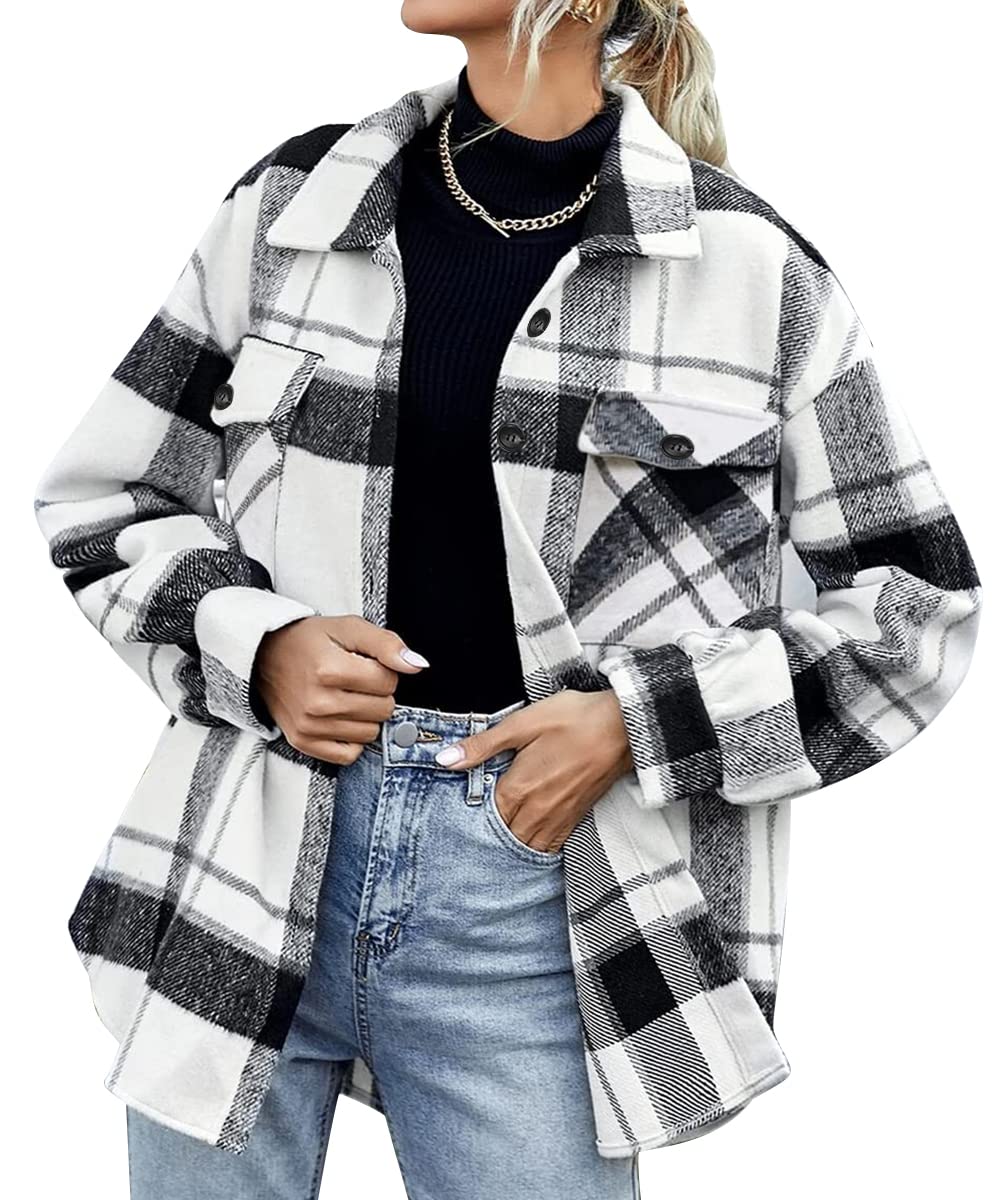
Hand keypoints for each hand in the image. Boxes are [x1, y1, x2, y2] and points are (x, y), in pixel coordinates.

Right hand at [253, 615, 428, 763]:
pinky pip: (350, 755)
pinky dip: (352, 739)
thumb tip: (417, 665)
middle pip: (384, 709)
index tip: (363, 663)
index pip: (388, 681)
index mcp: (330, 669)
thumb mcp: (349, 628)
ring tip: (345, 696)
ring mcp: (309, 726)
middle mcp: (318, 702)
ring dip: (366, 715)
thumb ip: (387, 644)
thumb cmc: (310, 641)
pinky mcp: (303, 743)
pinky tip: (341, 718)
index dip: (383, 670)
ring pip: (371, 733)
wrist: (263, 657)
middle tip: (354, 680)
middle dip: (377, 693)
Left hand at [434, 690, 633, 854]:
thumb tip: (444, 760)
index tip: (457, 811)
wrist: (624, 728)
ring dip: (509, 843)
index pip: (483, 817)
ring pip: (525, 847)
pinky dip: (534, 846)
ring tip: (498, 834)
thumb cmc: (574, 719)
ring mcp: (558, 819)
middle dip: (487, 834)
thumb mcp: (522, 723)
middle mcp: (536, 812)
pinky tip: (527, 836)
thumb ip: (482, 745)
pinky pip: (548, 846)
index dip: (469, 815)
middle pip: (502, 838)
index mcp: (518, 789)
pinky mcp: (575, 818)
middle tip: (473, 827)